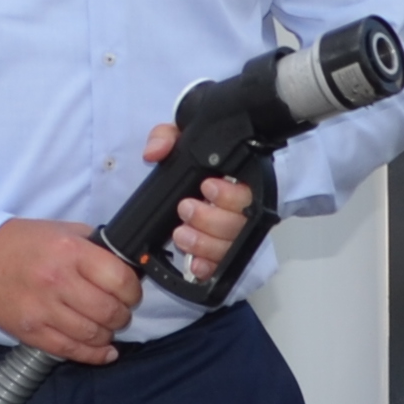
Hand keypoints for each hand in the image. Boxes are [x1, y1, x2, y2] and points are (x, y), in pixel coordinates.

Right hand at [0, 217, 142, 363]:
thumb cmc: (22, 243)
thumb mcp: (62, 231)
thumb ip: (93, 247)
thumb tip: (125, 266)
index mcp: (69, 252)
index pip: (119, 279)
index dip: (132, 290)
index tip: (130, 293)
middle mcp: (57, 281)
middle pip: (109, 311)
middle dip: (122, 315)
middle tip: (120, 311)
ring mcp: (42, 310)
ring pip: (92, 334)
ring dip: (108, 334)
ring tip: (107, 327)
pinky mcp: (30, 332)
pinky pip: (70, 351)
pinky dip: (93, 355)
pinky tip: (104, 351)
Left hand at [142, 122, 259, 294]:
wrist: (198, 182)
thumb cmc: (198, 162)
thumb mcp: (182, 137)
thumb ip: (167, 136)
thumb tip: (154, 153)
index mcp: (239, 181)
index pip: (248, 193)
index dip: (229, 196)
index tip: (207, 187)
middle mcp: (240, 210)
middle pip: (238, 225)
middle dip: (209, 219)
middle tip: (185, 208)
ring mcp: (233, 235)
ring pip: (229, 247)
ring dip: (204, 243)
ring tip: (181, 234)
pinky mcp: (221, 254)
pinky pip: (221, 267)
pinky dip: (208, 267)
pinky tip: (194, 263)